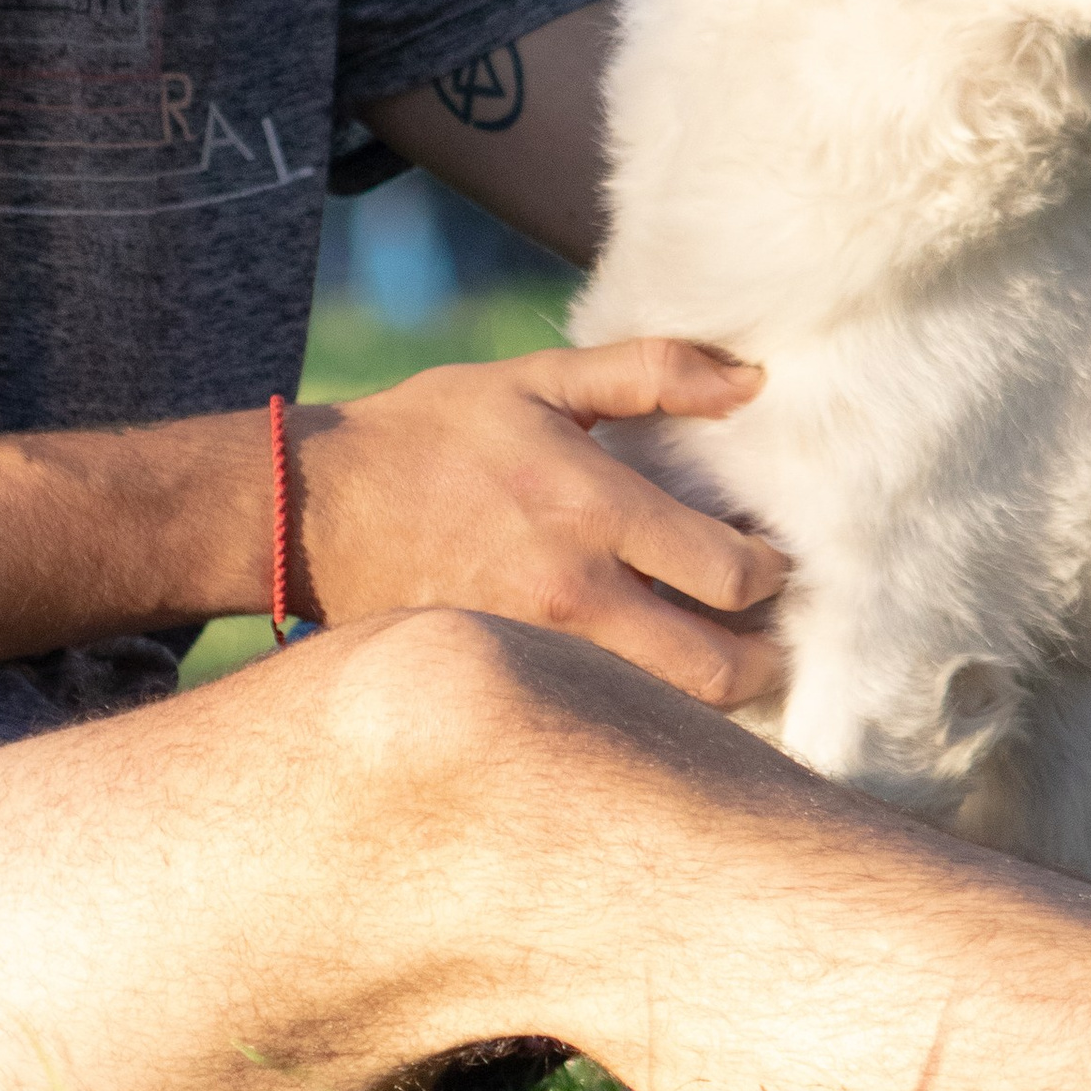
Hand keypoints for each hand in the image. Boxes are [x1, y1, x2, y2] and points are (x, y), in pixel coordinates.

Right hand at [296, 338, 785, 709]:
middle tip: (775, 639)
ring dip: (711, 697)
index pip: (732, 573)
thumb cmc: (432, 433)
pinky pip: (600, 718)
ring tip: (725, 663)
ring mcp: (538, 652)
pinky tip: (650, 680)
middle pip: (717, 672)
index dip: (775, 573)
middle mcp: (574, 593)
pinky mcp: (507, 685)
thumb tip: (751, 381)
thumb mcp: (538, 379)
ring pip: (664, 711)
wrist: (315, 508)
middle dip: (765, 660)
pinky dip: (642, 711)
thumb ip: (649, 372)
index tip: (774, 560)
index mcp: (592, 508)